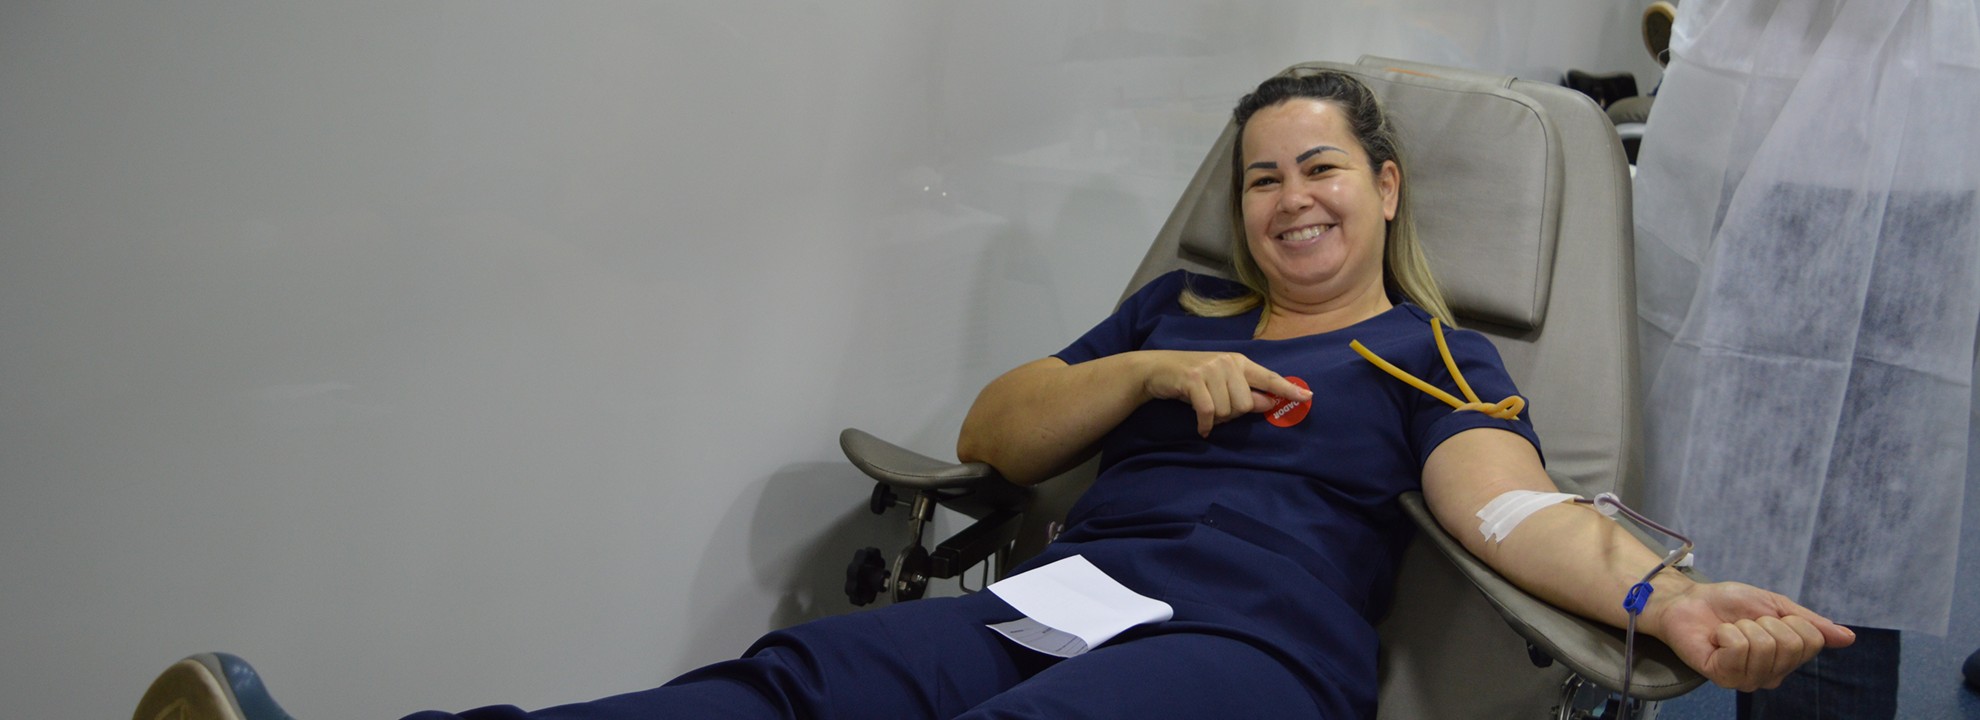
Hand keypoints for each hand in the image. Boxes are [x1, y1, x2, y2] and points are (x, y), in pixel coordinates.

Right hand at [1136, 351, 1310, 436]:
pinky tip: (1201, 428)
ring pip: (1228, 410)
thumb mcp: (1221, 383)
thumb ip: (1245, 392)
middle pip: (1246, 404)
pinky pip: (1209, 412)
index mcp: (1239, 362)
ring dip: (1216, 420)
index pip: (1268, 377)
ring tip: (1205, 412)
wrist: (1156, 370)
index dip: (1287, 389)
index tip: (1307, 397)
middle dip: (1232, 415)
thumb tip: (1269, 403)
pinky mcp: (1193, 379)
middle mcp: (1227, 362)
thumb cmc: (1192, 379)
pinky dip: (1205, 424)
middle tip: (1216, 411)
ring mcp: (1210, 369)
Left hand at [1645, 580, 1855, 690]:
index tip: (1767, 617)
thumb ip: (1810, 623)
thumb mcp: (1776, 605)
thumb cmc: (1730, 604)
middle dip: (1765, 622)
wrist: (1690, 600)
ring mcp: (1747, 679)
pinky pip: (1738, 648)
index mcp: (1788, 659)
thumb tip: (1848, 637)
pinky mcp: (1722, 677)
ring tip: (1729, 629)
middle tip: (1744, 622)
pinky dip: (1726, 632)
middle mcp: (1771, 675)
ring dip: (1743, 626)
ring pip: (1765, 646)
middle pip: (1790, 644)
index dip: (1790, 619)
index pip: (1813, 640)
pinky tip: (1717, 637)